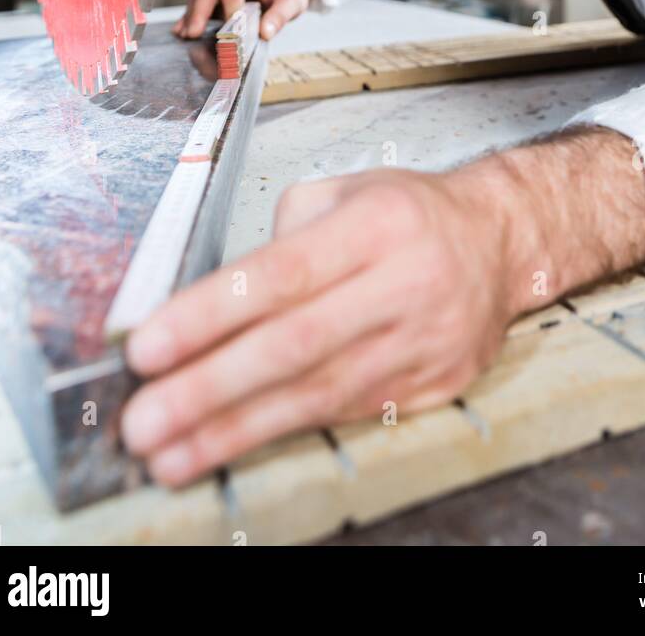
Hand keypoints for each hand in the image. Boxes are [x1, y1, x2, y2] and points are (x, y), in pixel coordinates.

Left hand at [120, 164, 520, 485]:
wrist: (500, 242)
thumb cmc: (409, 214)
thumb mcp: (344, 192)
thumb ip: (280, 238)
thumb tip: (211, 299)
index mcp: (377, 224)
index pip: (282, 274)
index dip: (210, 315)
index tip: (149, 347)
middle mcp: (404, 282)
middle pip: (296, 345)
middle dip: (209, 389)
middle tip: (143, 420)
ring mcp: (422, 341)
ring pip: (318, 394)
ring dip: (234, 429)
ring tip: (172, 452)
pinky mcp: (433, 386)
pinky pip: (345, 414)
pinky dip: (282, 431)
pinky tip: (232, 444)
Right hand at [174, 0, 310, 41]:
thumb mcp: (291, 1)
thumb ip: (280, 15)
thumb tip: (265, 32)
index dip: (229, 12)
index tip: (231, 33)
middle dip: (199, 14)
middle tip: (193, 34)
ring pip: (198, 0)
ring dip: (191, 19)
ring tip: (185, 37)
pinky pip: (196, 8)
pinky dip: (189, 20)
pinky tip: (181, 33)